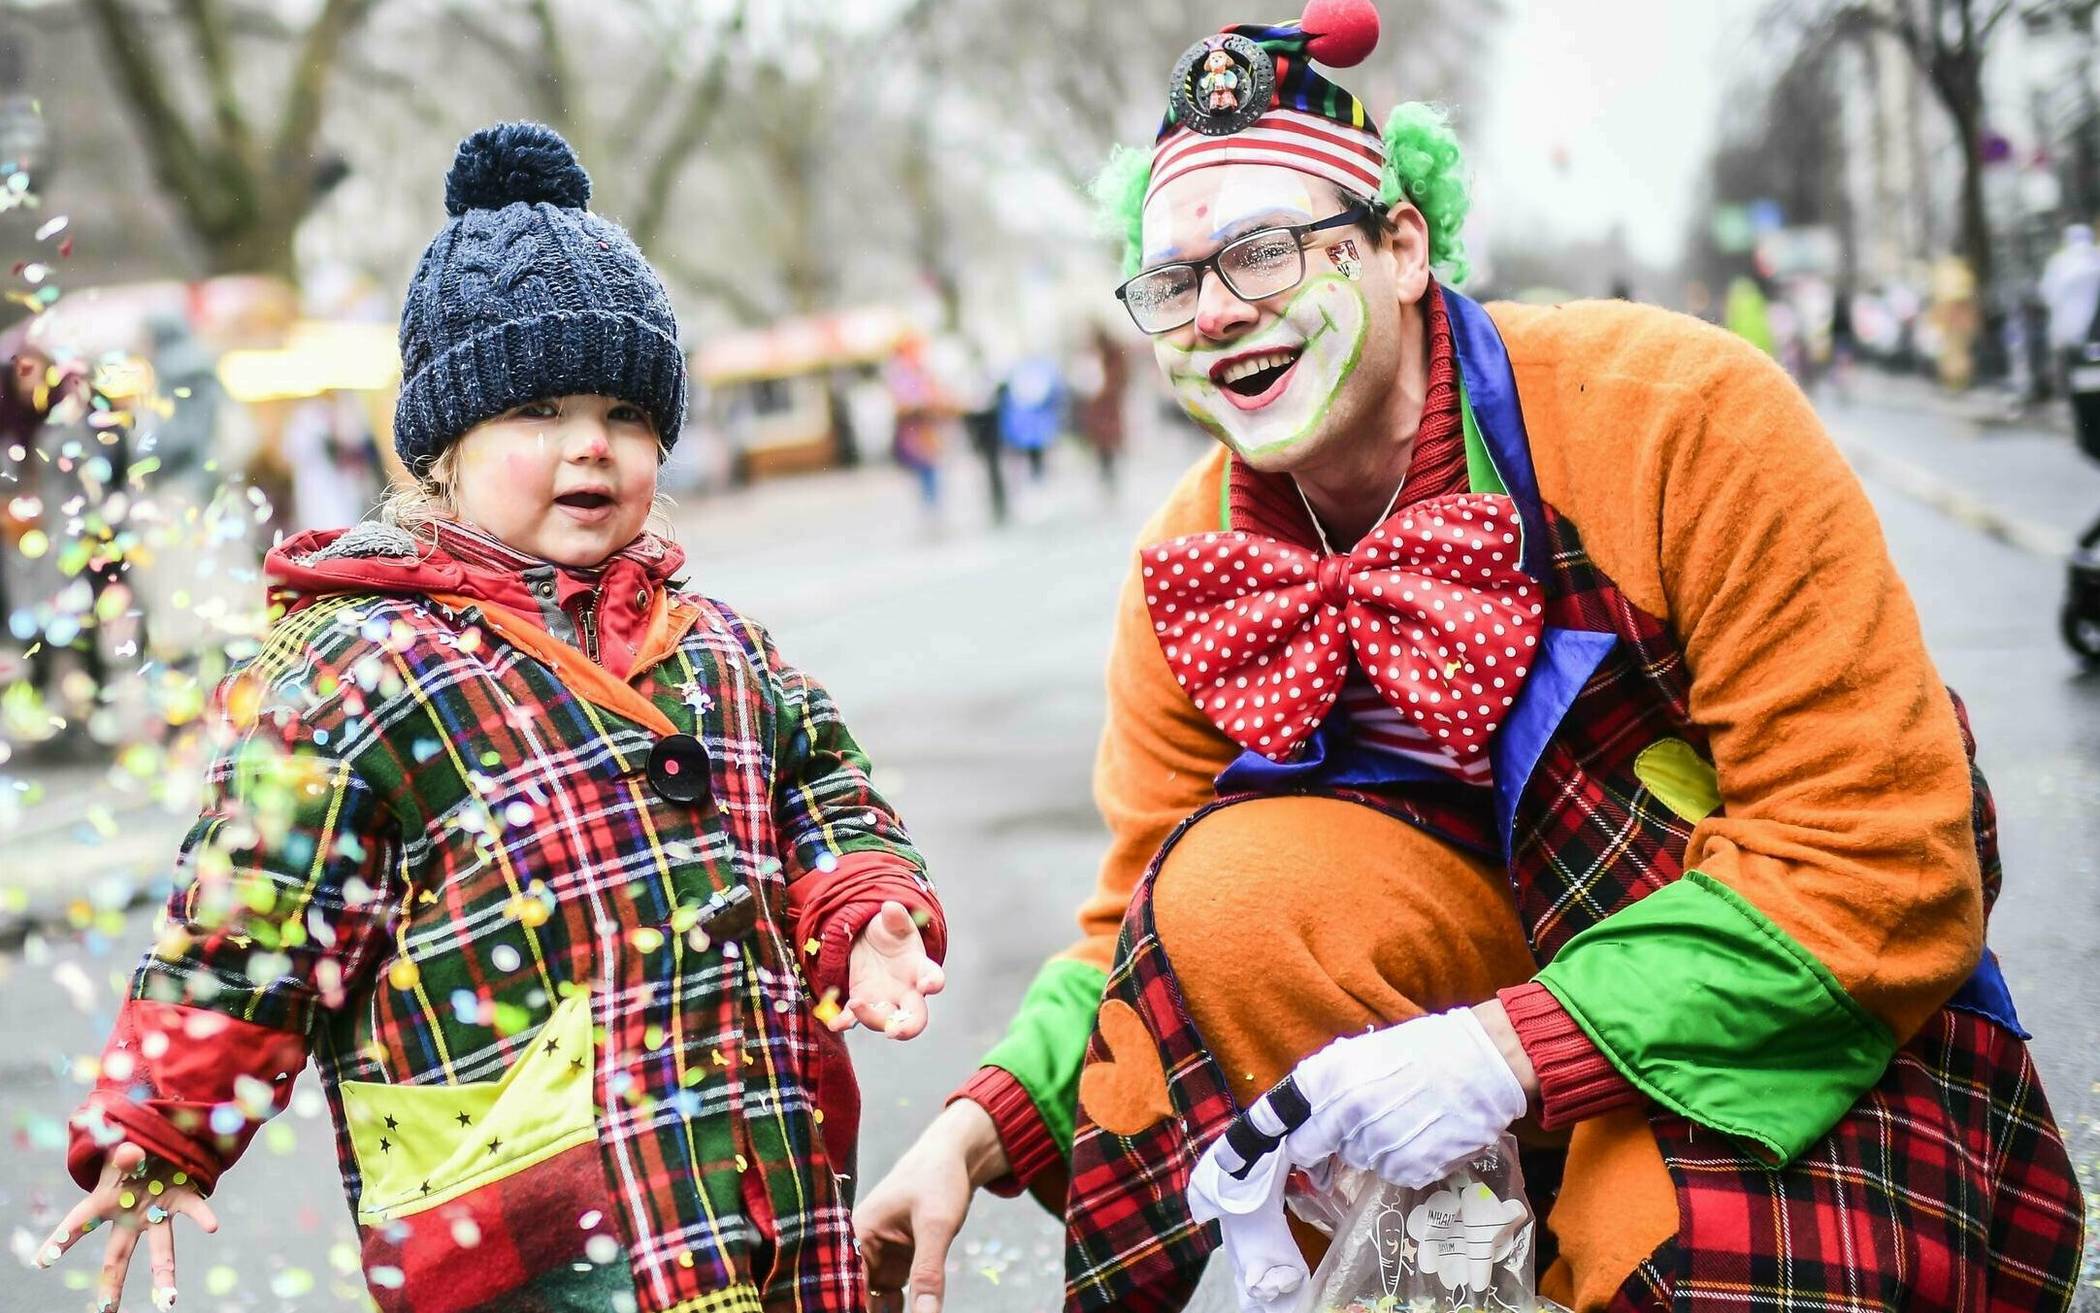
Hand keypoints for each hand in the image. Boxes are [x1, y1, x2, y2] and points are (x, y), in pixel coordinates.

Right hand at [36, 1141, 218, 1310]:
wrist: (158, 1145)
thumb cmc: (130, 1152)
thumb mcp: (120, 1148)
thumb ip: (124, 1154)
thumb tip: (130, 1155)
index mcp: (104, 1202)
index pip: (78, 1223)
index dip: (59, 1240)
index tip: (42, 1262)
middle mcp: (130, 1216)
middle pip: (117, 1254)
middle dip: (112, 1282)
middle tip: (107, 1310)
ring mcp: (157, 1212)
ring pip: (160, 1247)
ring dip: (164, 1271)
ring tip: (168, 1300)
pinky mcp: (182, 1199)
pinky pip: (194, 1208)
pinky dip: (203, 1217)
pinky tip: (212, 1226)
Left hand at [833, 900, 944, 1038]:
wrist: (871, 940)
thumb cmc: (890, 932)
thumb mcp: (893, 921)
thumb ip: (895, 917)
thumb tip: (891, 908)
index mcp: (920, 968)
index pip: (934, 978)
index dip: (933, 983)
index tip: (928, 985)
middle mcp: (906, 990)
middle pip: (914, 1017)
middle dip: (907, 1027)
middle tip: (895, 1031)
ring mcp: (884, 999)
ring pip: (884, 1020)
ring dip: (871, 1018)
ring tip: (855, 1004)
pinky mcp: (862, 1001)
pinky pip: (854, 1019)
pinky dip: (845, 1023)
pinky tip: (836, 1023)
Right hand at [855, 1099, 1008, 1312]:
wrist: (957, 1157)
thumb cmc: (938, 1179)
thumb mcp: (936, 1225)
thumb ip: (928, 1273)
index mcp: (857, 1234)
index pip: (845, 1285)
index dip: (851, 1306)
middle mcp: (861, 1249)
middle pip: (856, 1297)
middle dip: (870, 1310)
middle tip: (894, 1312)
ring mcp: (879, 1259)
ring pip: (873, 1302)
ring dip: (883, 1312)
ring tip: (907, 1312)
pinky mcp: (896, 1264)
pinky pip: (891, 1297)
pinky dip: (898, 1309)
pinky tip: (916, 1312)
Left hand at [1188, 1007, 1527, 1310]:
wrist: (1482, 1060)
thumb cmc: (1420, 1049)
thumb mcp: (1360, 1055)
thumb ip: (1325, 1090)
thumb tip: (1298, 1126)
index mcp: (1327, 1077)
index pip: (1271, 1120)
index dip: (1243, 1149)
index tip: (1219, 1173)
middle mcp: (1344, 1112)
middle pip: (1310, 1150)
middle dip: (1322, 1145)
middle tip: (1356, 1122)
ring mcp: (1376, 1143)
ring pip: (1355, 1161)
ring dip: (1371, 1147)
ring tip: (1404, 1114)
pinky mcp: (1407, 1165)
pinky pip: (1390, 1173)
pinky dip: (1402, 1159)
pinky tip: (1422, 1130)